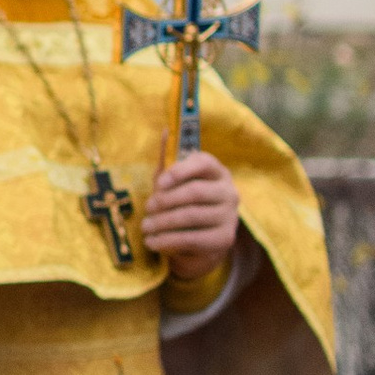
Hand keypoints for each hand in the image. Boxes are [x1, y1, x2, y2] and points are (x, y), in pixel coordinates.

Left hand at [140, 149, 238, 282]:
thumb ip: (169, 159)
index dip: (180, 171)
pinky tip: (152, 242)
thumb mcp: (173, 181)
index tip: (158, 183)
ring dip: (163, 222)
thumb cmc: (182, 203)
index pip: (204, 162)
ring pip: (192, 216)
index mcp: (217, 172)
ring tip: (145, 227)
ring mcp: (230, 217)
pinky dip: (168, 241)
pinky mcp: (224, 240)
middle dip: (166, 200)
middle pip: (195, 192)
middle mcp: (229, 192)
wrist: (199, 241)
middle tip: (147, 208)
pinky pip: (193, 239)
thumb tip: (166, 131)